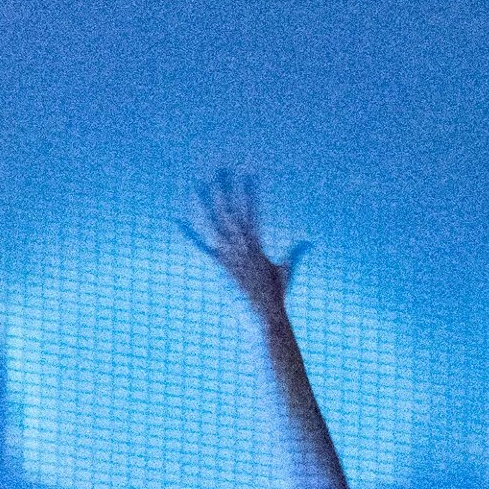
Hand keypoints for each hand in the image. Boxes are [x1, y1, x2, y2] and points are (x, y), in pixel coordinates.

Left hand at [183, 170, 307, 310]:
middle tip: (221, 169)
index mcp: (257, 244)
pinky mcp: (220, 268)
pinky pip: (201, 248)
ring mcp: (231, 256)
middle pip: (233, 210)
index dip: (251, 192)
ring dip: (208, 203)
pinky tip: (179, 221)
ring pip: (216, 223)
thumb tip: (308, 242)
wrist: (266, 319)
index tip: (249, 174)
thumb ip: (296, 253)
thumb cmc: (276, 299)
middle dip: (227, 189)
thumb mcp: (287, 272)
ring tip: (200, 184)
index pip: (254, 211)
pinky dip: (190, 235)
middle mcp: (243, 246)